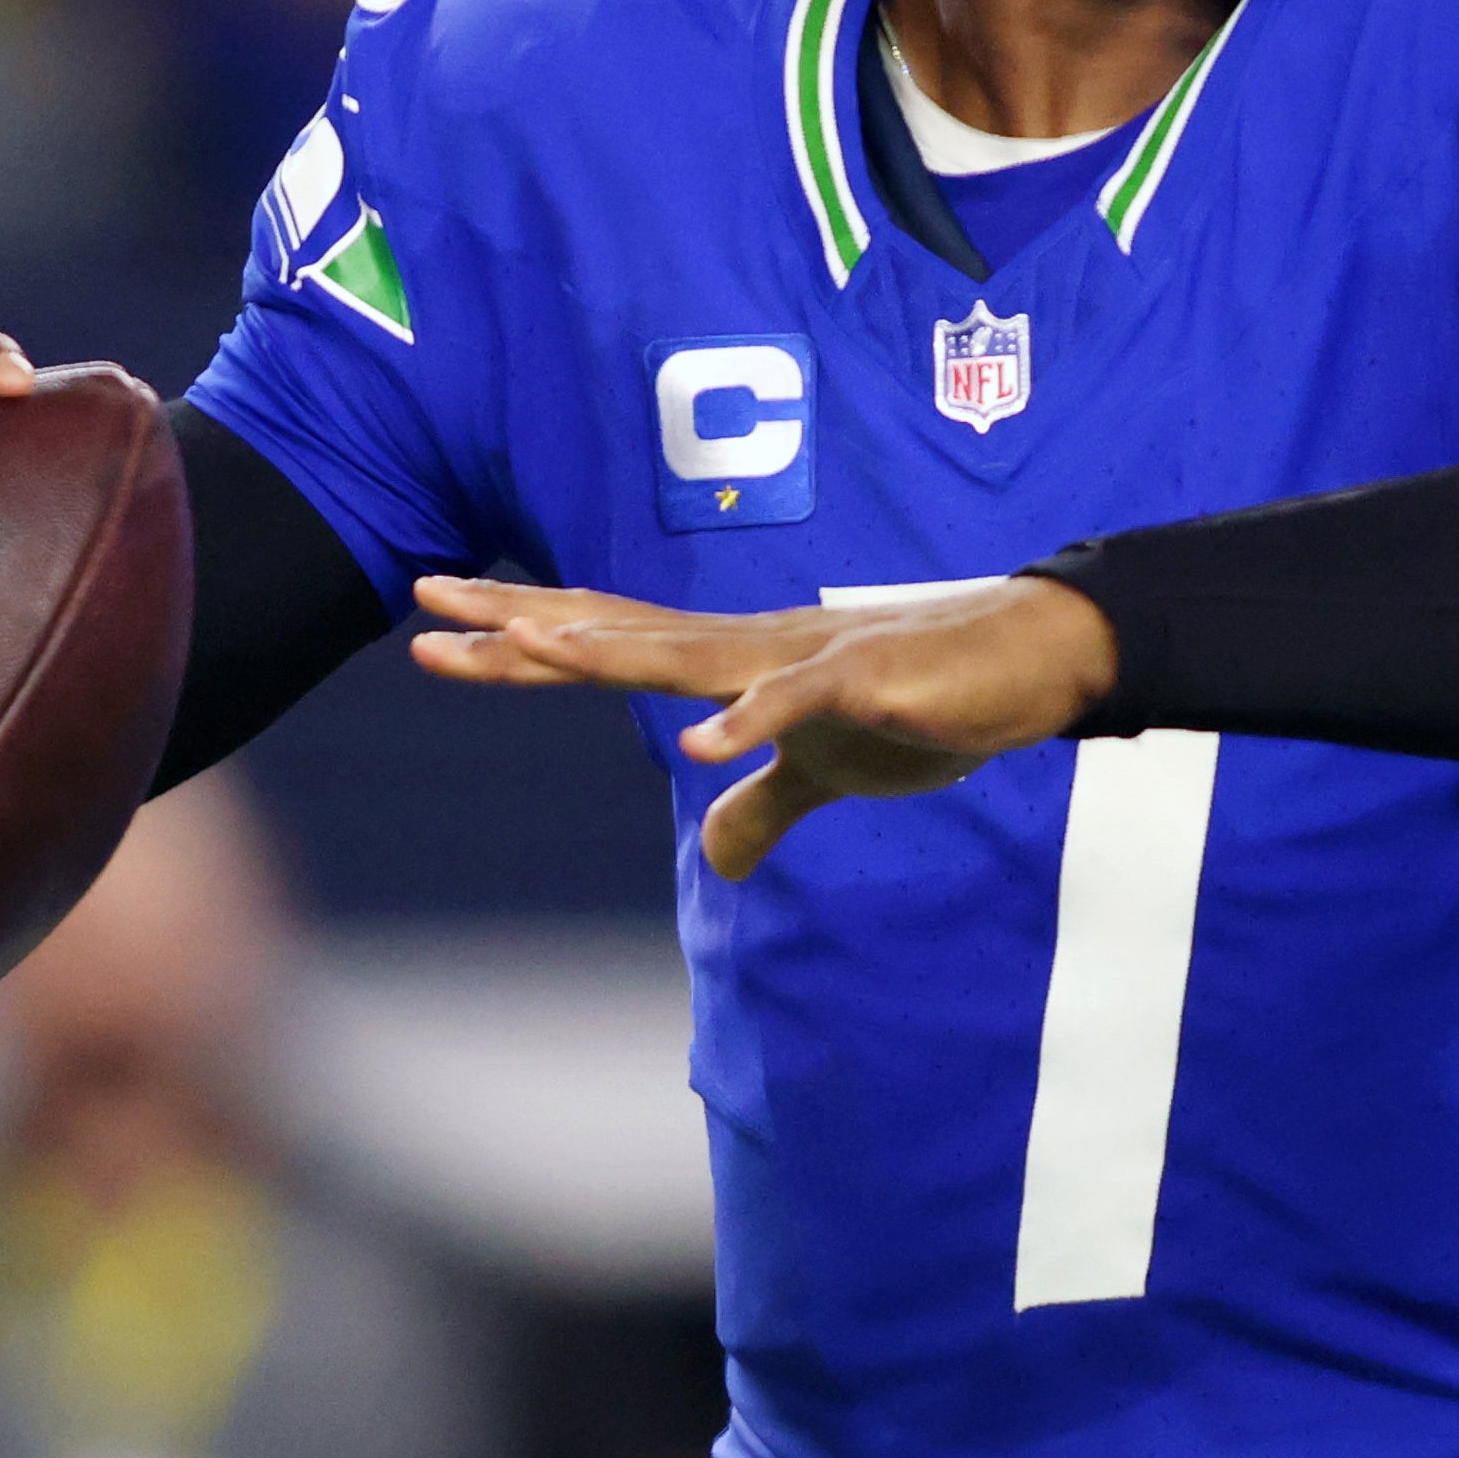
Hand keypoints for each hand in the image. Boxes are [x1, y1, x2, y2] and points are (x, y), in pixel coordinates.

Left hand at [407, 576, 1120, 880]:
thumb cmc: (932, 704)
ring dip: (611, 650)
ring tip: (529, 645)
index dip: (522, 644)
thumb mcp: (833, 772)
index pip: (610, 647)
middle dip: (522, 622)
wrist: (1031, 663)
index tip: (437, 633)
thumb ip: (766, 804)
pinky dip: (750, 723)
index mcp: (735, 666)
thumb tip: (714, 856)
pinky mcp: (867, 681)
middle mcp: (752, 647)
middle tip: (428, 601)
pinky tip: (699, 745)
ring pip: (690, 653)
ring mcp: (804, 658)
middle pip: (619, 633)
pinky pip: (799, 705)